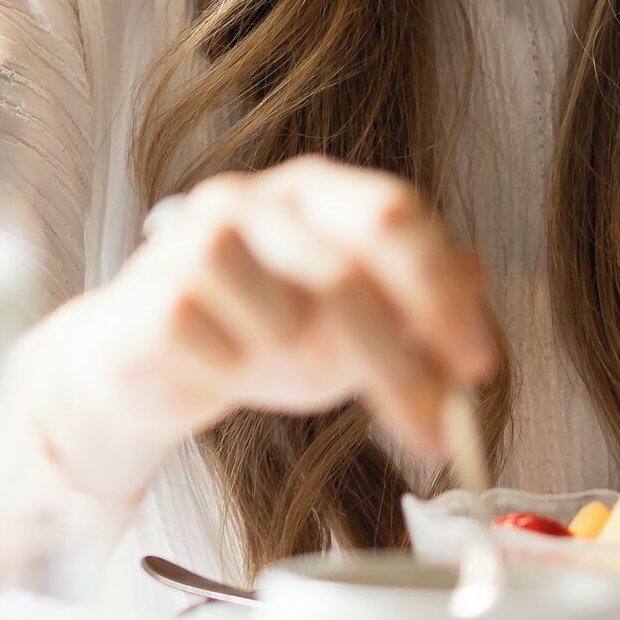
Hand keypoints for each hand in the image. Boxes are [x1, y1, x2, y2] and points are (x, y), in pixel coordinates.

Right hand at [20, 157, 499, 505]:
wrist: (141, 357)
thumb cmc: (253, 329)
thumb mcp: (353, 321)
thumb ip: (418, 303)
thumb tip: (478, 283)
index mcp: (313, 190)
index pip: (394, 214)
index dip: (442, 293)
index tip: (477, 363)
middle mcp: (253, 199)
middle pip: (347, 275)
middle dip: (401, 364)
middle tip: (436, 429)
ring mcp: (195, 241)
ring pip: (290, 321)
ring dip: (307, 370)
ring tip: (290, 372)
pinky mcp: (155, 297)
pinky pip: (230, 360)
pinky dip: (244, 382)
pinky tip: (229, 371)